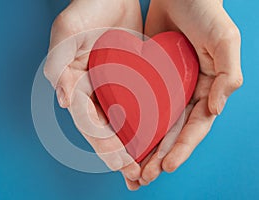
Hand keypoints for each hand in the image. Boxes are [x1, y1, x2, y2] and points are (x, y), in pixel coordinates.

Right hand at [43, 0, 143, 189]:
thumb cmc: (87, 9)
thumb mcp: (67, 32)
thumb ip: (58, 64)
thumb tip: (63, 100)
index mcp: (77, 84)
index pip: (88, 121)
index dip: (101, 143)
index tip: (118, 163)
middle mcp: (96, 90)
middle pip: (106, 129)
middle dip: (118, 154)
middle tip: (134, 175)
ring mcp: (115, 87)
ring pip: (123, 123)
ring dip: (133, 147)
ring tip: (145, 169)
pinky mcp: (134, 80)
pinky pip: (142, 106)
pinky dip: (147, 125)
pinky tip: (156, 141)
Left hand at [139, 0, 242, 184]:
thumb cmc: (205, 12)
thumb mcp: (225, 39)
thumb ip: (228, 74)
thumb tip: (217, 109)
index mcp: (206, 89)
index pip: (194, 127)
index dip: (181, 148)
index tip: (166, 167)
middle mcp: (185, 93)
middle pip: (172, 132)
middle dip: (159, 157)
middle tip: (143, 178)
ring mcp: (165, 88)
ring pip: (154, 125)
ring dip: (144, 148)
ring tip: (131, 168)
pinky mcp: (147, 78)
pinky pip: (139, 105)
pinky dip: (132, 123)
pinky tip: (122, 137)